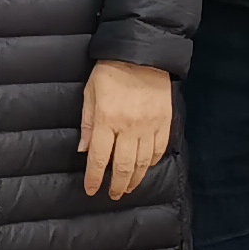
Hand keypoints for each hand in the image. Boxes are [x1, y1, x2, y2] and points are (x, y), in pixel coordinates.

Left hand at [80, 61, 173, 198]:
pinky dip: (153, 162)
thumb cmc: (109, 72)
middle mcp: (129, 127)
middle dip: (117, 184)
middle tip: (113, 195)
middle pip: (124, 166)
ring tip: (128, 188)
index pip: (100, 158)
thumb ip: (88, 123)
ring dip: (136, 179)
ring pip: (143, 162)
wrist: (142, 54)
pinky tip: (146, 168)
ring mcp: (149, 126)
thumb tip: (83, 150)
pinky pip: (159, 149)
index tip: (92, 190)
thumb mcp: (90, 93)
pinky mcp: (164, 121)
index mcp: (107, 120)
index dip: (95, 178)